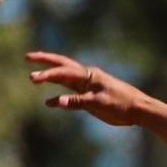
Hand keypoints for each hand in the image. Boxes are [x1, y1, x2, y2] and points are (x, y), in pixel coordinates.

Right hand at [27, 51, 147, 126]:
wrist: (138, 109)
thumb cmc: (121, 103)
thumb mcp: (99, 103)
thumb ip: (77, 102)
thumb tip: (56, 102)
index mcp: (88, 75)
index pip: (63, 72)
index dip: (47, 73)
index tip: (34, 78)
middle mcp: (86, 77)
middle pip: (61, 66)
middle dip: (44, 61)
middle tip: (28, 57)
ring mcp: (87, 86)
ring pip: (64, 78)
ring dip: (50, 77)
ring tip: (33, 76)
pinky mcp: (89, 96)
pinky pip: (70, 94)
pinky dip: (59, 96)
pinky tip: (49, 102)